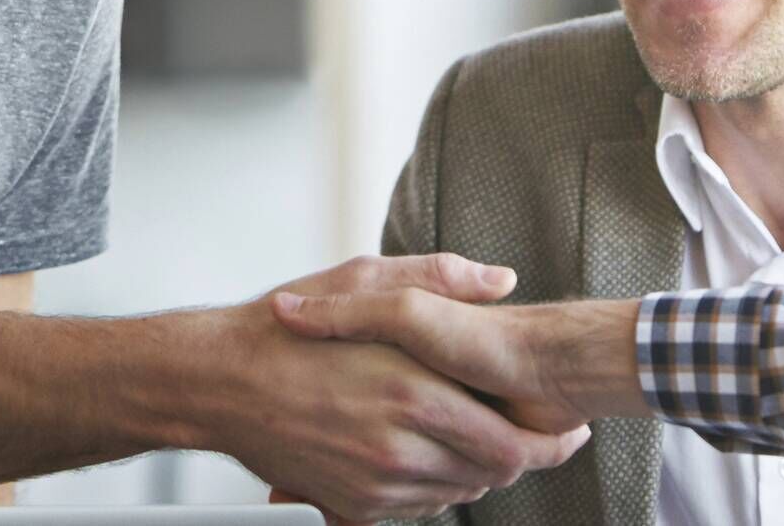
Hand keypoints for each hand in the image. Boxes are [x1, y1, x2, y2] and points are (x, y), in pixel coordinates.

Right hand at [175, 255, 589, 520]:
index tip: (565, 427)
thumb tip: (501, 282)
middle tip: (534, 435)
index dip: (549, 442)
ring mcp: (373, 483)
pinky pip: (419, 508)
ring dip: (479, 472)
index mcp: (411, 392)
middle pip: (493, 476)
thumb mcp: (363, 282)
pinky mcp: (352, 504)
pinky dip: (438, 487)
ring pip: (459, 494)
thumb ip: (439, 279)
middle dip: (522, 459)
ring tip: (480, 436)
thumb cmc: (287, 331)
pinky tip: (432, 453)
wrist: (218, 383)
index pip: (510, 444)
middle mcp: (397, 447)